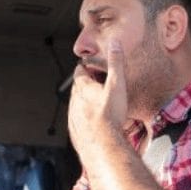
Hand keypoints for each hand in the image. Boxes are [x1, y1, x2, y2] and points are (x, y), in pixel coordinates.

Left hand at [69, 39, 127, 156]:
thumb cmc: (110, 115)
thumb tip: (115, 44)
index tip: (94, 67)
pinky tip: (95, 123)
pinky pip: (78, 120)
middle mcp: (74, 101)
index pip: (80, 71)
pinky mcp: (75, 131)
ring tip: (99, 104)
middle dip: (87, 84)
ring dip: (86, 102)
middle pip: (78, 88)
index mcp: (83, 88)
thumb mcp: (117, 85)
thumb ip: (116, 64)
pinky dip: (85, 118)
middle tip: (100, 84)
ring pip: (77, 104)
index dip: (87, 67)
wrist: (103, 145)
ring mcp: (73, 117)